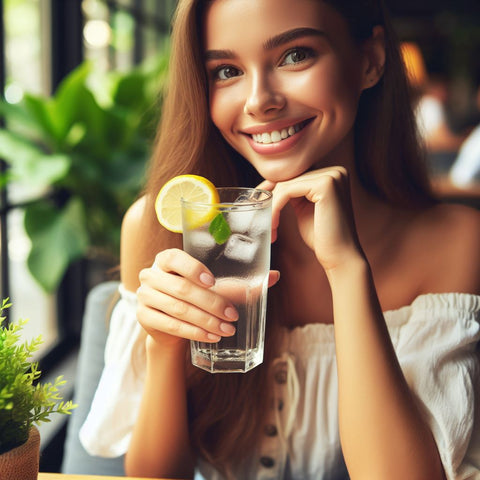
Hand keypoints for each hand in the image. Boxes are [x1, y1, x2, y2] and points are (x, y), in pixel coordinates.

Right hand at [136, 248, 279, 348]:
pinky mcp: (143, 317)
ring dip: (205, 321)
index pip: (175, 259)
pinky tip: (211, 337)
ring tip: (226, 330)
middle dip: (211, 304)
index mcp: (167, 259)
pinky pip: (170, 325)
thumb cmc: (197, 297)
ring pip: (178, 309)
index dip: (193, 270)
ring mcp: (145, 296)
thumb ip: (241, 281)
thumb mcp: (216, 287)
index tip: (213, 282)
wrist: (171, 323)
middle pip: (182, 289)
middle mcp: (152, 274)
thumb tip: (274, 276)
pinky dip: (193, 332)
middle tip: (233, 316)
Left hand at [259, 167, 363, 270]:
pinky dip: (275, 209)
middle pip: (288, 180)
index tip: (258, 208)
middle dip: (270, 201)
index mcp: (331, 175)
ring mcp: (331, 176)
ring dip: (272, 208)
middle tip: (259, 221)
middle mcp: (334, 171)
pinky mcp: (325, 184)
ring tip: (270, 230)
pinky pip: (287, 191)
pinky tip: (274, 226)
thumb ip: (294, 194)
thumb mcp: (304, 209)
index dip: (272, 192)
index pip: (294, 177)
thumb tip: (270, 184)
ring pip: (285, 186)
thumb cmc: (322, 239)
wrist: (341, 258)